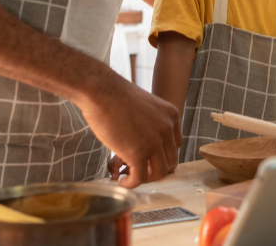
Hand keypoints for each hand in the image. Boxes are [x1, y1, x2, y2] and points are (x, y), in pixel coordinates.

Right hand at [77, 71, 181, 188]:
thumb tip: (142, 139)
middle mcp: (167, 129)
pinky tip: (122, 181)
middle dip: (156, 168)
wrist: (101, 91)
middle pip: (170, 159)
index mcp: (171, 116)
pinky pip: (140, 177)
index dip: (162, 154)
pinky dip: (132, 183)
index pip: (175, 144)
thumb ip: (150, 122)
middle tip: (140, 170)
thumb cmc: (114, 95)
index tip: (149, 158)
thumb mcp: (144, 105)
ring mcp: (154, 142)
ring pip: (159, 172)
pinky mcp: (138, 153)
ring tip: (131, 176)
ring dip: (145, 178)